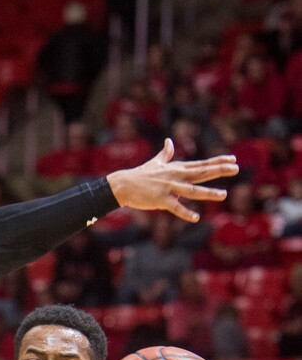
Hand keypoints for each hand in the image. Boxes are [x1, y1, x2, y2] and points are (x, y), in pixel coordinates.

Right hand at [106, 139, 238, 222]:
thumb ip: (165, 154)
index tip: (233, 159)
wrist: (123, 184)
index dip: (218, 162)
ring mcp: (169, 188)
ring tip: (223, 195)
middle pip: (201, 173)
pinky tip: (196, 218)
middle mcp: (176, 176)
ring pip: (192, 190)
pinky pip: (175, 207)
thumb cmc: (140, 175)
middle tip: (236, 169)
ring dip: (208, 193)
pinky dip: (185, 213)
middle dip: (219, 170)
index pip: (201, 164)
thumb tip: (169, 141)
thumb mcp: (155, 163)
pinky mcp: (160, 199)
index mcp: (177, 168)